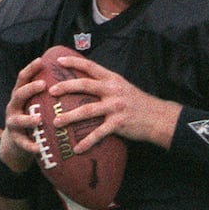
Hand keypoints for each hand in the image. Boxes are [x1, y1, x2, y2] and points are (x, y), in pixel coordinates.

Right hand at [0, 56, 47, 171]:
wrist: (16, 142)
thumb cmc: (34, 116)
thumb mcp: (37, 102)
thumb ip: (48, 91)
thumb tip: (73, 74)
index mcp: (21, 94)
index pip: (23, 78)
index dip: (31, 68)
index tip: (41, 60)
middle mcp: (14, 106)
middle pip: (19, 94)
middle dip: (30, 89)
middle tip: (44, 85)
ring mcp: (12, 122)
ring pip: (17, 119)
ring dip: (28, 119)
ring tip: (38, 119)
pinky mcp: (15, 140)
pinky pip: (22, 143)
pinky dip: (30, 145)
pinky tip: (38, 148)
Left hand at [50, 55, 180, 153]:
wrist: (157, 117)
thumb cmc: (137, 102)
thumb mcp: (122, 87)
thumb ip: (105, 84)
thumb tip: (84, 83)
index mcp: (112, 79)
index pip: (90, 66)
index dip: (73, 62)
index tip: (57, 61)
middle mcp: (113, 90)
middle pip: (85, 85)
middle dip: (66, 87)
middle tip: (50, 91)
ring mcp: (115, 107)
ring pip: (87, 110)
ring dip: (70, 116)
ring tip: (55, 122)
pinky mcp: (118, 123)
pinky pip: (99, 133)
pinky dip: (87, 141)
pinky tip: (77, 148)